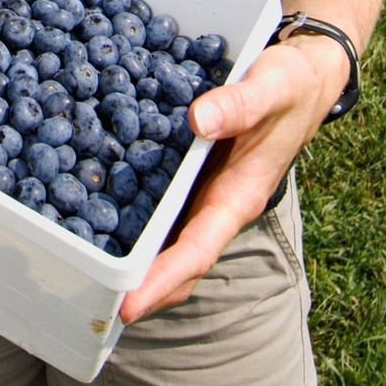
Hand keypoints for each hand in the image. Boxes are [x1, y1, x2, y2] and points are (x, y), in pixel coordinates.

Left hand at [119, 32, 347, 323]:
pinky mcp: (191, 174)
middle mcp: (217, 204)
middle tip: (90, 296)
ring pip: (165, 235)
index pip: (198, 251)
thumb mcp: (272, 87)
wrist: (304, 79)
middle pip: (176, 260)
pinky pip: (159, 199)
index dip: (163, 280)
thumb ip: (239, 104)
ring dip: (131, 252)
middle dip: (139, 284)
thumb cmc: (291, 86)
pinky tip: (90, 198)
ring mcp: (202, 193)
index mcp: (238, 196)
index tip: (127, 306)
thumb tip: (197, 121)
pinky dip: (129, 206)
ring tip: (81, 261)